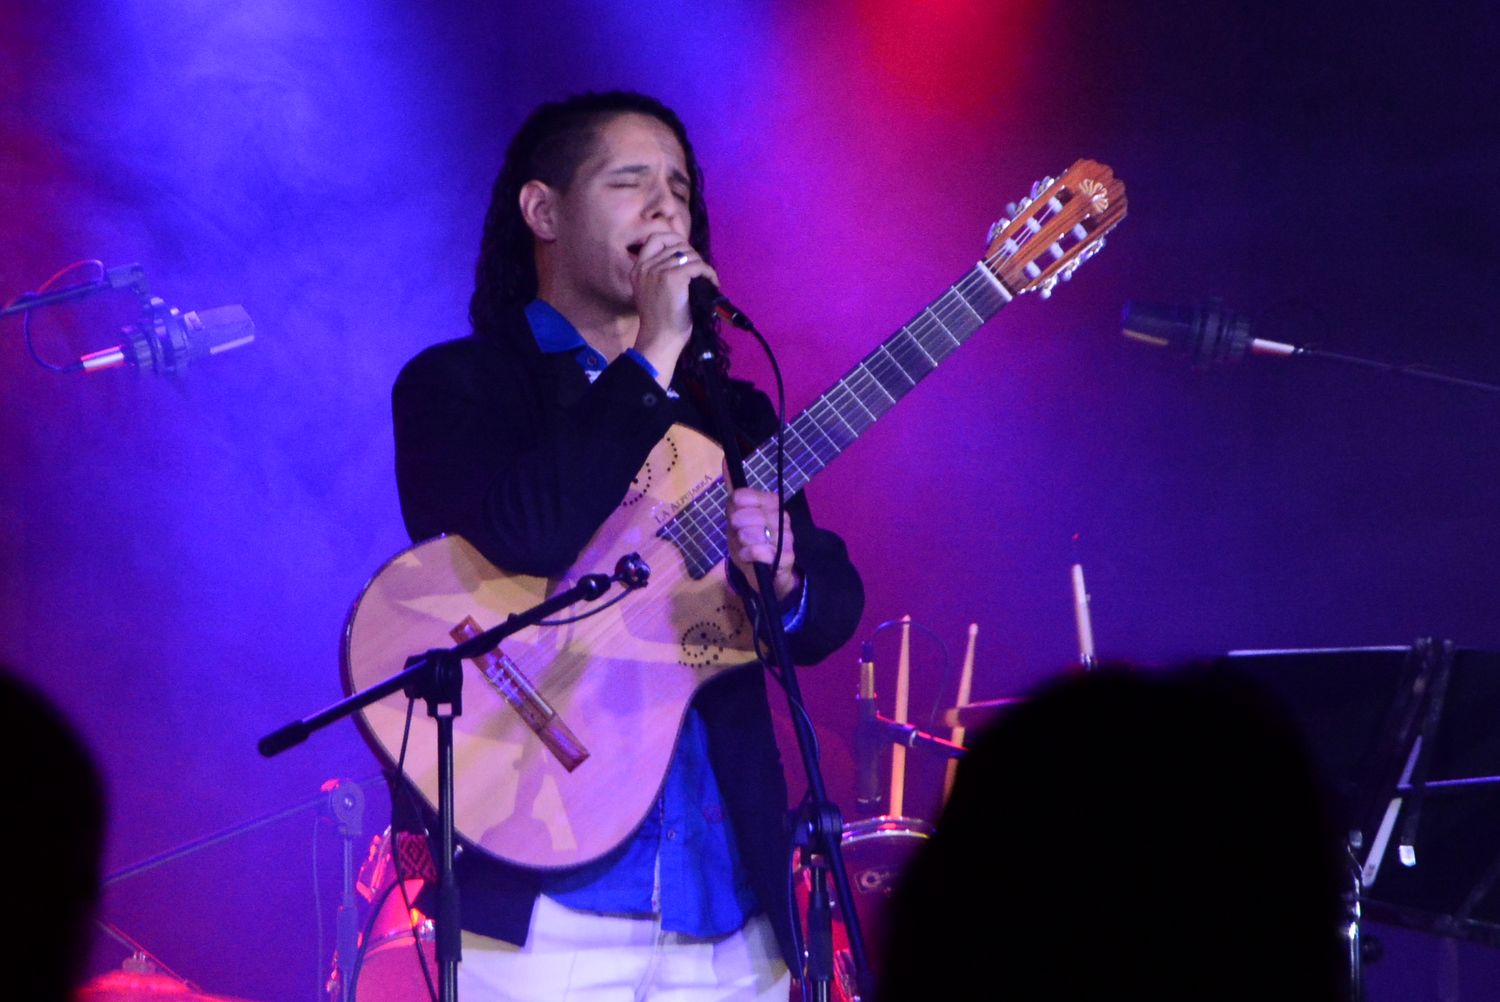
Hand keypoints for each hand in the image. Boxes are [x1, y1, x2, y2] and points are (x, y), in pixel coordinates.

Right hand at [631, 233, 717, 385]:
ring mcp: (658, 271)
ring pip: (689, 255)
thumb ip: (658, 273)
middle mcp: (646, 267)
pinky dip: (709, 273)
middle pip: (676, 245)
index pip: (655, 238)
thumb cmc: (659, 321)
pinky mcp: (674, 278)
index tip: (686, 250)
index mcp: (637, 269)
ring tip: (707, 279)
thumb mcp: (650, 292)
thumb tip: (683, 258)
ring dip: (702, 265)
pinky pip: (698, 266)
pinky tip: (712, 283)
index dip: (673, 238)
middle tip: (700, 271)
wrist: (660, 339)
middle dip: (693, 255)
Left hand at [725, 482, 800, 602]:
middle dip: (737, 528)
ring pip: (755, 533)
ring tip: (745, 546)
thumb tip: (725, 458)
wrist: (764, 574)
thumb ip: (734, 492)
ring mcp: (787, 537)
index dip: (733, 509)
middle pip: (746, 515)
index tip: (735, 518)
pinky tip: (748, 556)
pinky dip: (749, 555)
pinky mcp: (787, 557)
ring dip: (743, 543)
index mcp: (771, 503)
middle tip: (740, 535)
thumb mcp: (737, 518)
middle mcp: (782, 517)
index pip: (743, 496)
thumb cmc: (750, 542)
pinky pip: (762, 552)